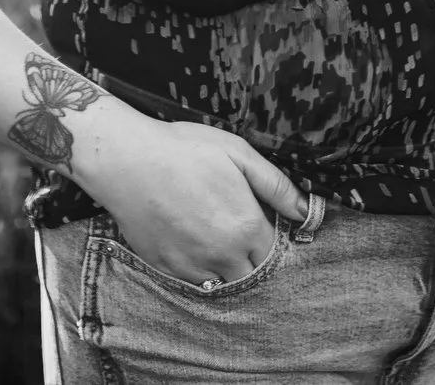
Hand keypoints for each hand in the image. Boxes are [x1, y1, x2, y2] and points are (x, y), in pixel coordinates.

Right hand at [81, 117, 306, 286]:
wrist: (127, 160)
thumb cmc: (184, 150)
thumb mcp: (238, 154)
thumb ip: (276, 186)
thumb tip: (307, 210)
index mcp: (246, 227)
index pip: (274, 254)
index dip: (269, 240)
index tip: (258, 225)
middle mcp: (223, 255)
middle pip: (251, 274)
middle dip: (251, 259)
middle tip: (236, 232)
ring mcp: (193, 266)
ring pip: (223, 282)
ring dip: (226, 268)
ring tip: (212, 237)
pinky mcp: (167, 269)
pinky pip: (193, 282)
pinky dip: (199, 269)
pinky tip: (191, 242)